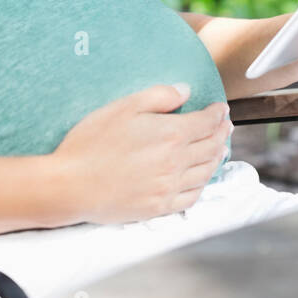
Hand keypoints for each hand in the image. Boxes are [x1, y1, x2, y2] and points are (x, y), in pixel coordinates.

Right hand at [52, 85, 232, 224]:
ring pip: (206, 172)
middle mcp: (176, 162)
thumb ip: (159, 96)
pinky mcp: (160, 207)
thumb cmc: (92, 142)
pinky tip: (201, 179)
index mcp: (170, 134)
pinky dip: (202, 185)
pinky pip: (192, 197)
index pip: (206, 123)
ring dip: (217, 158)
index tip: (221, 109)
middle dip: (221, 133)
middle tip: (226, 126)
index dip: (217, 114)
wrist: (72, 184)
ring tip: (219, 149)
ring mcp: (169, 187)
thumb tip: (186, 91)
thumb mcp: (123, 107)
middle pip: (211, 147)